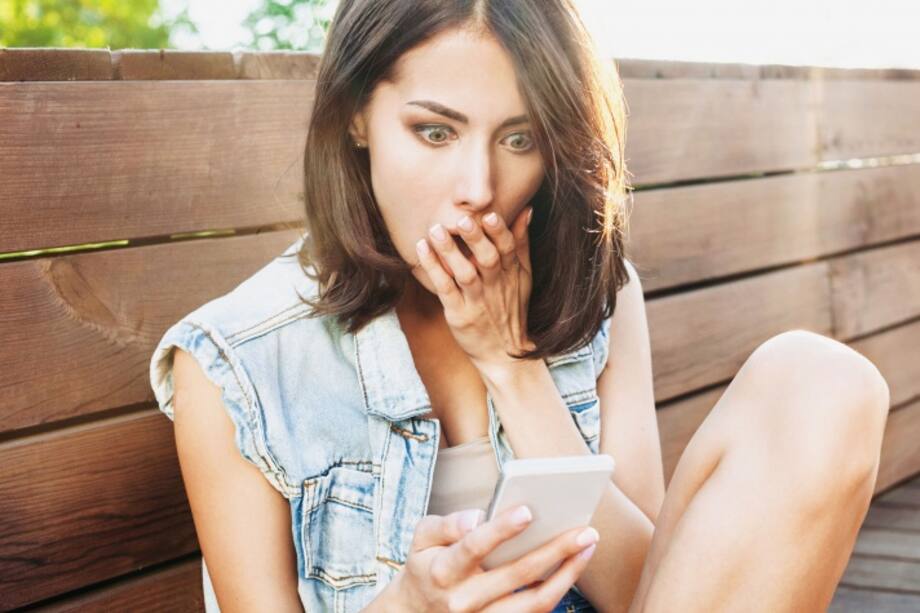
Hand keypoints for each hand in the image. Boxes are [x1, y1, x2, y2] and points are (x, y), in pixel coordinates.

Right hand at [384, 505, 598, 612]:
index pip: (474, 547)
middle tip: (585, 530)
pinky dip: (557, 590)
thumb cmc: (426, 565)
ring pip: (533, 602)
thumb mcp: (422, 539)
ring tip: (588, 547)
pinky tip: (572, 566)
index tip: (527, 511)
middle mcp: (464, 600)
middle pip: (516, 575)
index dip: (500, 530)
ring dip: (566, 575)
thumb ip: (445, 524)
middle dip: (554, 550)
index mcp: (443, 570)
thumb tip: (475, 517)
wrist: (415, 612)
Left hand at [415, 207, 534, 371]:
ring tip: (436, 230)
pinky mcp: (459, 315)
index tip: (489, 214)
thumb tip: (526, 210)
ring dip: (449, 252)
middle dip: (475, 239)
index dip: (499, 232)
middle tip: (461, 219)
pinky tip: (421, 250)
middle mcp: (496, 287)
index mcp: (512, 275)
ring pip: (464, 274)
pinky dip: (434, 270)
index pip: (508, 250)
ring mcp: (477, 302)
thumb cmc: (511, 309)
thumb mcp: (524, 277)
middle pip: (487, 260)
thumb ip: (522, 243)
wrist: (504, 354)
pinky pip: (445, 290)